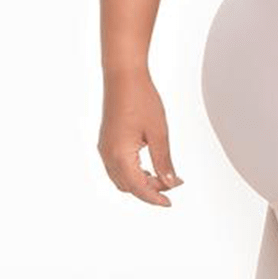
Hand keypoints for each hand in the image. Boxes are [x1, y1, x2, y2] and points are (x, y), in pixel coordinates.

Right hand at [97, 74, 183, 206]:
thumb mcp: (158, 132)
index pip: (138, 188)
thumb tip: (170, 182)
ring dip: (141, 182)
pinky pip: (116, 167)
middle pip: (128, 186)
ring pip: (121, 178)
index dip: (155, 197)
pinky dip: (132, 173)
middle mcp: (107, 155)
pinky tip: (148, 167)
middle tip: (173, 183)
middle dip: (150, 190)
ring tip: (163, 176)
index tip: (169, 202)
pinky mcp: (106, 141)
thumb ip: (163, 160)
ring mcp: (104, 148)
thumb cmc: (141, 99)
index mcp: (120, 155)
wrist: (123, 76)